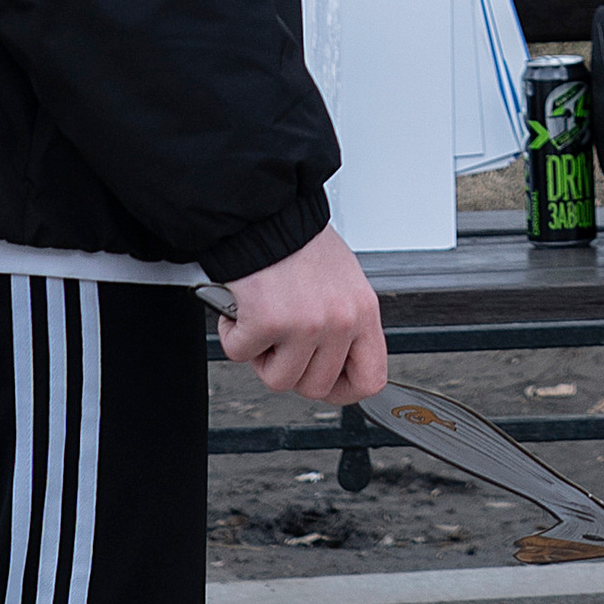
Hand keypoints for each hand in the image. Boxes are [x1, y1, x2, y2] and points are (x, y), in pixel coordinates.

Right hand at [214, 223, 387, 404]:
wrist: (265, 212)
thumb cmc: (298, 242)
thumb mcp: (342, 283)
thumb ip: (344, 324)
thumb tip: (335, 362)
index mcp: (363, 311)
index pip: (370, 379)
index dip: (343, 390)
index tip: (326, 384)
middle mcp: (340, 321)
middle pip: (316, 386)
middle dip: (292, 370)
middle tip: (280, 343)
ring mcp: (305, 324)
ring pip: (279, 379)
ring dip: (261, 355)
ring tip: (262, 322)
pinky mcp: (267, 321)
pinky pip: (241, 354)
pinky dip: (233, 334)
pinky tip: (241, 309)